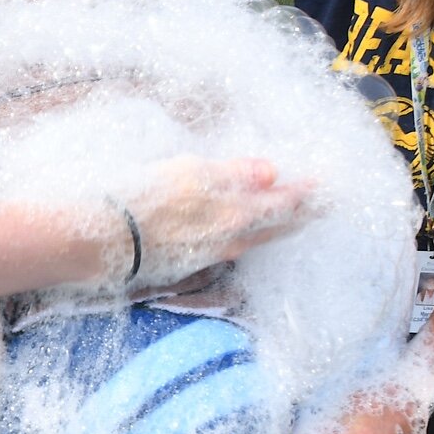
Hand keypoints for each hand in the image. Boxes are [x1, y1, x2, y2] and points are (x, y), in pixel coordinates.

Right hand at [123, 156, 307, 291]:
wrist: (106, 240)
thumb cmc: (147, 198)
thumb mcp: (192, 172)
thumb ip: (236, 173)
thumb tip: (271, 172)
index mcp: (239, 214)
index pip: (287, 203)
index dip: (308, 194)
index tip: (327, 186)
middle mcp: (233, 240)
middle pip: (278, 227)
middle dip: (301, 214)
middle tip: (321, 206)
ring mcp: (214, 254)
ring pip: (257, 238)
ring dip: (277, 225)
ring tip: (291, 215)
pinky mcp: (194, 261)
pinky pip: (233, 245)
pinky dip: (249, 234)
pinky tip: (245, 229)